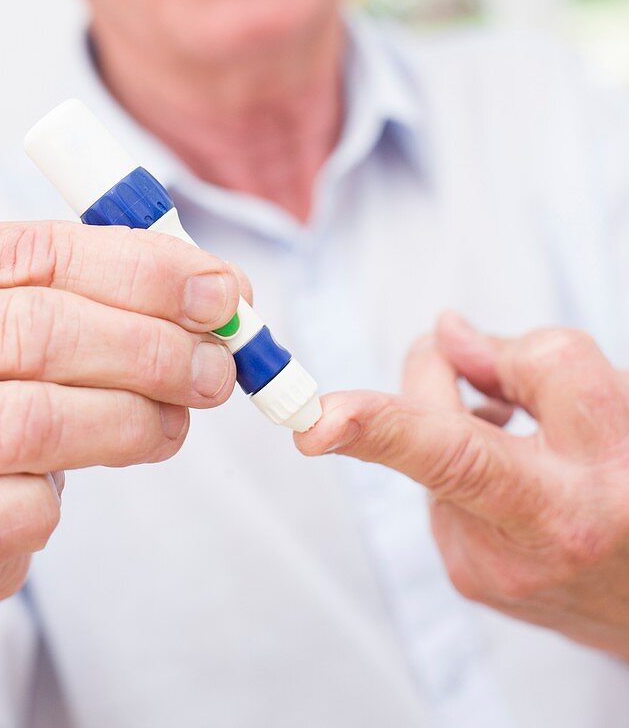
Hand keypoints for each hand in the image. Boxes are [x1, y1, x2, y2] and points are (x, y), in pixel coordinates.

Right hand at [0, 221, 241, 622]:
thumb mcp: (19, 321)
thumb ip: (105, 296)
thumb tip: (222, 292)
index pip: (42, 253)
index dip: (145, 271)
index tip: (221, 294)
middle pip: (43, 332)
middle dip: (153, 350)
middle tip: (214, 371)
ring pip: (37, 421)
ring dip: (131, 422)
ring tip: (170, 425)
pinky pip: (13, 510)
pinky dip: (59, 502)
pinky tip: (64, 491)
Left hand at [296, 313, 628, 659]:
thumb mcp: (611, 400)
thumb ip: (520, 356)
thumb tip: (442, 337)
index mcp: (557, 507)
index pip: (454, 455)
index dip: (381, 429)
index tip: (315, 425)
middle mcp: (508, 554)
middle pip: (429, 423)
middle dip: (451, 379)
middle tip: (504, 381)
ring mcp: (481, 573)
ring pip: (432, 449)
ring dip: (470, 427)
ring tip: (542, 450)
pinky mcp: (467, 577)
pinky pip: (442, 485)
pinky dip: (470, 465)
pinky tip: (520, 476)